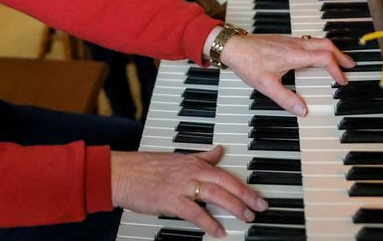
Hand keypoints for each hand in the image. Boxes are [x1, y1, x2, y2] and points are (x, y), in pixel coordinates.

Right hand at [110, 145, 267, 237]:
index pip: (224, 173)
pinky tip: (218, 231)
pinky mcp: (171, 200)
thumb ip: (200, 157)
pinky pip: (195, 213)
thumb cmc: (144, 167)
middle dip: (246, 195)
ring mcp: (181, 185)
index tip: (257, 194)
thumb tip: (219, 151)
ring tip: (246, 218)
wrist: (121, 172)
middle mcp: (190, 172)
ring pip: (215, 194)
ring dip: (234, 206)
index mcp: (193, 162)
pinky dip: (209, 222)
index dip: (243, 184)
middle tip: (260, 207)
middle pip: (225, 182)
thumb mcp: (176, 158)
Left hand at [220, 34, 354, 116]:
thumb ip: (285, 98)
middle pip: (326, 44)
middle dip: (341, 55)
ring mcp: (289, 41)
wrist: (233, 46)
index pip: (324, 58)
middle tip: (350, 66)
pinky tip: (315, 56)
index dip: (336, 69)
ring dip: (331, 50)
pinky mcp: (283, 40)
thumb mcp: (266, 85)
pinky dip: (319, 48)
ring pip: (317, 41)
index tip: (342, 80)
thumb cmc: (248, 62)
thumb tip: (303, 110)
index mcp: (295, 55)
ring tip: (337, 61)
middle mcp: (295, 45)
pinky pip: (308, 41)